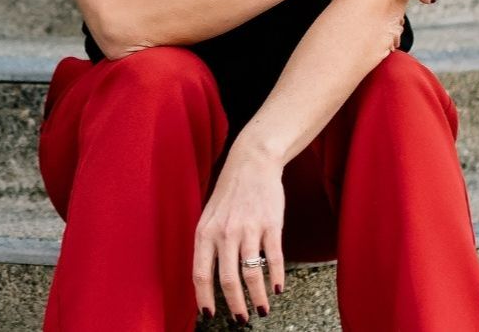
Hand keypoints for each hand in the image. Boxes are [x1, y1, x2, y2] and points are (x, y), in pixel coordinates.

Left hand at [193, 143, 285, 323]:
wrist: (252, 162)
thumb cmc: (229, 193)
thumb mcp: (209, 217)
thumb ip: (208, 245)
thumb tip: (207, 281)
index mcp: (205, 232)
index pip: (200, 274)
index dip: (204, 298)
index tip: (210, 315)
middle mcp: (225, 233)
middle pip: (228, 280)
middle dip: (235, 305)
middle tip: (241, 319)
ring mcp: (249, 229)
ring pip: (252, 273)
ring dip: (258, 297)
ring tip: (262, 310)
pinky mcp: (271, 224)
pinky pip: (274, 258)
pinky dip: (276, 278)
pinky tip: (277, 289)